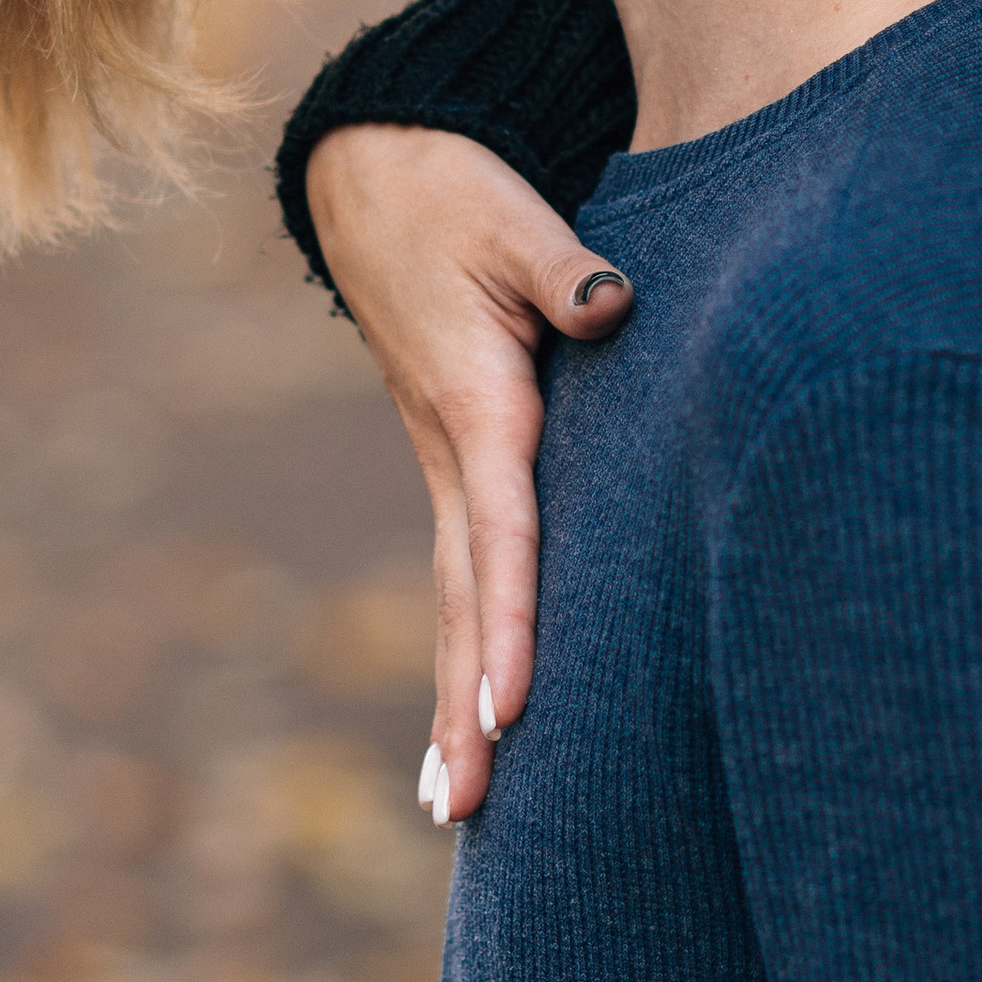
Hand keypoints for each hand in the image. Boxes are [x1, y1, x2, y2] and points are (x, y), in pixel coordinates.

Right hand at [305, 127, 633, 822]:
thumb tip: (612, 307)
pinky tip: (465, 716)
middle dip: (466, 706)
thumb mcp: (513, 215)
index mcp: (478, 402)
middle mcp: (452, 448)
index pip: (505, 532)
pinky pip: (461, 568)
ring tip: (453, 806)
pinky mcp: (452, 455)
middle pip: (468, 596)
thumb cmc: (453, 190)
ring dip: (452, 699)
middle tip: (466, 809)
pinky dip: (463, 645)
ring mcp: (443, 459)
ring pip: (457, 596)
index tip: (511, 711)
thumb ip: (568, 269)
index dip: (514, 623)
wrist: (369, 172)